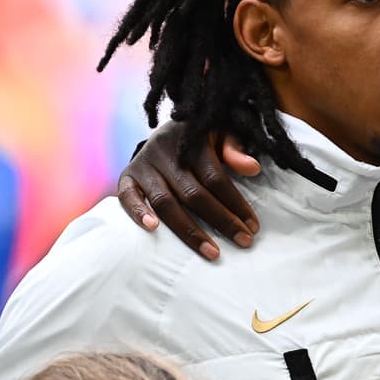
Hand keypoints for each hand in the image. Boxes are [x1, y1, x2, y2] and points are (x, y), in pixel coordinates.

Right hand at [116, 123, 261, 259]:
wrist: (169, 128)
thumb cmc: (202, 138)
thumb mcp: (221, 134)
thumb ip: (234, 149)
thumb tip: (252, 168)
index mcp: (191, 139)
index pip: (215, 177)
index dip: (235, 203)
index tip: (253, 226)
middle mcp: (164, 151)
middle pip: (193, 193)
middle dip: (221, 221)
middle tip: (243, 241)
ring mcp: (143, 164)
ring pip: (165, 202)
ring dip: (189, 231)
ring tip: (211, 252)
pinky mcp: (127, 176)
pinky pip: (128, 197)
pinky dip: (138, 213)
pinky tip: (152, 230)